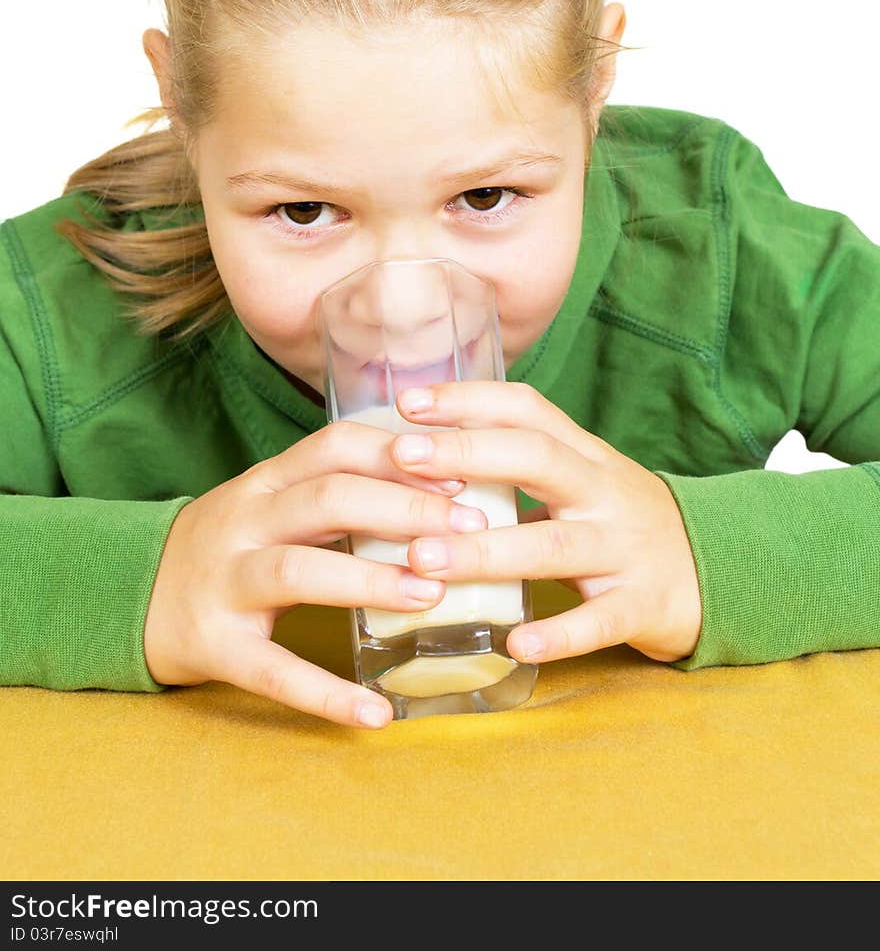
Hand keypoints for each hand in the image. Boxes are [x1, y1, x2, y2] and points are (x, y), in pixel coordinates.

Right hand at [143, 421, 486, 727]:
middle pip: (326, 498)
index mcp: (267, 481)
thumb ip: (339, 493)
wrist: (128, 595)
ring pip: (299, 571)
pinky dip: (326, 694)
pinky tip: (376, 714)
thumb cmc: (231, 546)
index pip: (335, 446)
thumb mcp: (274, 503)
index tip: (461, 471)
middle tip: (470, 530)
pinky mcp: (214, 646)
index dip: (398, 455)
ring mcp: (224, 582)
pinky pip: (273, 671)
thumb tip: (442, 489)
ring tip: (433, 594)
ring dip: (370, 581)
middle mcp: (243, 521)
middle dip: (403, 509)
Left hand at [390, 381, 701, 664]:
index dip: (468, 401)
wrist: (725, 571)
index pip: (526, 410)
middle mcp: (604, 492)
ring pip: (554, 545)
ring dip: (485, 551)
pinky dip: (558, 634)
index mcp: (584, 456)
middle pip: (537, 458)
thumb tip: (420, 459)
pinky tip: (514, 644)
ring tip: (423, 561)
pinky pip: (599, 621)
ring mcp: (626, 548)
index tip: (407, 403)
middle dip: (466, 453)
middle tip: (401, 458)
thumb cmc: (623, 524)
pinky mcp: (644, 604)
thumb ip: (517, 468)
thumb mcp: (581, 481)